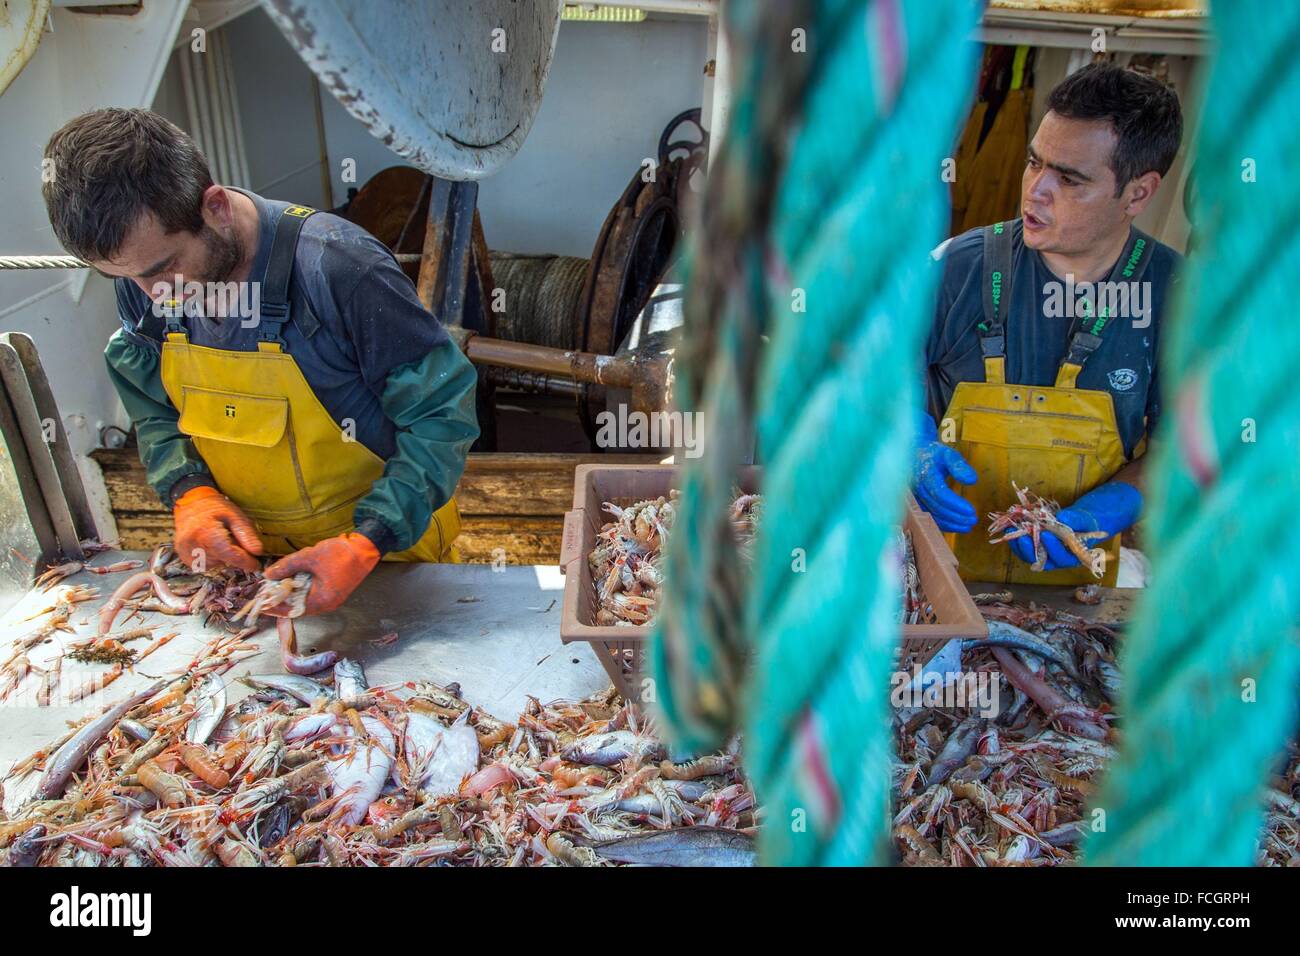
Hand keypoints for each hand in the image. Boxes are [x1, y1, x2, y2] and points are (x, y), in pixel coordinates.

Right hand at [173, 485, 262, 571]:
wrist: (190, 505)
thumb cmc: (214, 508)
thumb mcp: (235, 516)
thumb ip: (247, 534)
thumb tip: (258, 552)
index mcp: (206, 532)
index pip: (230, 555)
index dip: (246, 562)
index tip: (256, 564)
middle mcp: (192, 545)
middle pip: (223, 560)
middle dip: (234, 555)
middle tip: (233, 539)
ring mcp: (186, 553)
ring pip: (216, 564)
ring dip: (223, 556)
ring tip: (219, 539)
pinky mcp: (185, 558)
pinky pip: (206, 565)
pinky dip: (213, 558)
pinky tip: (211, 545)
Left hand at [264, 532, 379, 615]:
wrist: (366, 548)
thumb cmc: (341, 554)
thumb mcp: (309, 557)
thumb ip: (287, 566)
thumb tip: (269, 574)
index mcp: (322, 600)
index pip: (292, 610)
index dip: (275, 608)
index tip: (261, 605)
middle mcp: (327, 604)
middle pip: (298, 607)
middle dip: (281, 600)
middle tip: (265, 593)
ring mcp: (331, 598)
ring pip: (304, 601)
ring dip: (290, 594)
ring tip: (276, 586)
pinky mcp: (333, 591)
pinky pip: (312, 595)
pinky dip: (300, 589)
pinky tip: (292, 580)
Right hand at [912, 410, 978, 532]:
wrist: (916, 456)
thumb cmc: (934, 455)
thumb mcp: (948, 454)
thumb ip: (959, 466)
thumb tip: (972, 480)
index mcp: (925, 473)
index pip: (940, 493)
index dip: (955, 504)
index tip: (971, 511)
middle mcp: (918, 488)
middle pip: (937, 506)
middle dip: (955, 516)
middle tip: (973, 520)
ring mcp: (916, 497)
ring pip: (932, 514)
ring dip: (950, 523)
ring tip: (968, 526)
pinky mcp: (917, 503)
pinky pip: (929, 516)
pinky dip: (943, 524)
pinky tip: (957, 526)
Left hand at [1008, 481, 1142, 569]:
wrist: (1076, 521)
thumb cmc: (1083, 523)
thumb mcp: (1083, 519)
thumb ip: (1075, 520)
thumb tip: (1062, 518)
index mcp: (1072, 557)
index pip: (1062, 557)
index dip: (1053, 548)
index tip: (1046, 535)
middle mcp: (1057, 561)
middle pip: (1041, 560)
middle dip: (1031, 549)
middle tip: (1024, 537)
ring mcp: (1044, 556)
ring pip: (1029, 556)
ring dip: (1019, 546)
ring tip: (1013, 532)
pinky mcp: (1034, 550)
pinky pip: (1023, 549)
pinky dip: (1016, 541)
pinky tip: (1010, 530)